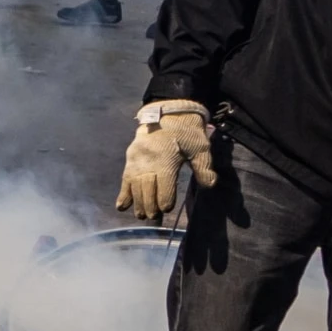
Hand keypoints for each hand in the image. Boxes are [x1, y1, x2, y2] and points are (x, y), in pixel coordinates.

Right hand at [117, 100, 217, 220]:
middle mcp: (148, 161)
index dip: (165, 199)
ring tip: (141, 216)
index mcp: (166, 159)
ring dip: (137, 203)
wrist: (167, 112)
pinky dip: (123, 194)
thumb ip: (204, 168)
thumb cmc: (187, 132)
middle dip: (149, 205)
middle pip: (146, 189)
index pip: (163, 185)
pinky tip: (121, 206)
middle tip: (153, 218)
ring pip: (134, 186)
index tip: (167, 209)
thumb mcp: (201, 148)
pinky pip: (125, 179)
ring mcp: (136, 160)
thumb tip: (209, 186)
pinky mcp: (130, 158)